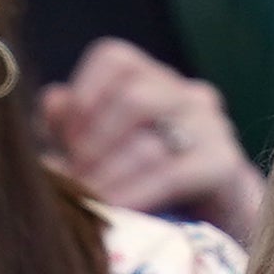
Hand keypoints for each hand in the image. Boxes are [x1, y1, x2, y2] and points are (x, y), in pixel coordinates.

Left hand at [41, 39, 264, 237]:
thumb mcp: (100, 149)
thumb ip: (70, 125)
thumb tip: (52, 100)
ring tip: (83, 200)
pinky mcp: (222, 164)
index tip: (64, 137)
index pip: (114, 59)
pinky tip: (112, 211)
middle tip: (69, 177)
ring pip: (149, 143)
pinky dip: (134, 195)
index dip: (83, 95)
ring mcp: (209, 126)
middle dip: (92, 143)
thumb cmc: (147, 177)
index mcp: (153, 77)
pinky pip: (171, 176)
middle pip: (132, 98)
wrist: (215, 215)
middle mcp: (185, 92)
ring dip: (106, 177)